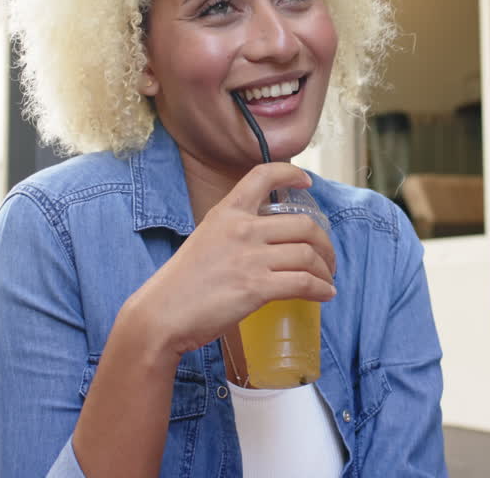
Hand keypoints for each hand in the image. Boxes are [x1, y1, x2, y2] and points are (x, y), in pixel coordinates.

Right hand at [126, 162, 335, 358]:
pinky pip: (303, 283)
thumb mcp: (205, 240)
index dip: (290, 174)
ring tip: (327, 279)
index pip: (262, 176)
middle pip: (303, 224)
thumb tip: (266, 243)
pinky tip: (324, 294)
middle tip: (327, 258)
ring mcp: (249, 258)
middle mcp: (241, 229)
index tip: (307, 183)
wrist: (162, 314)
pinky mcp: (256, 287)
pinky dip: (320, 289)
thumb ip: (233, 234)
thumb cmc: (182, 284)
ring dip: (325, 269)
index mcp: (226, 213)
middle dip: (324, 242)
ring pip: (308, 255)